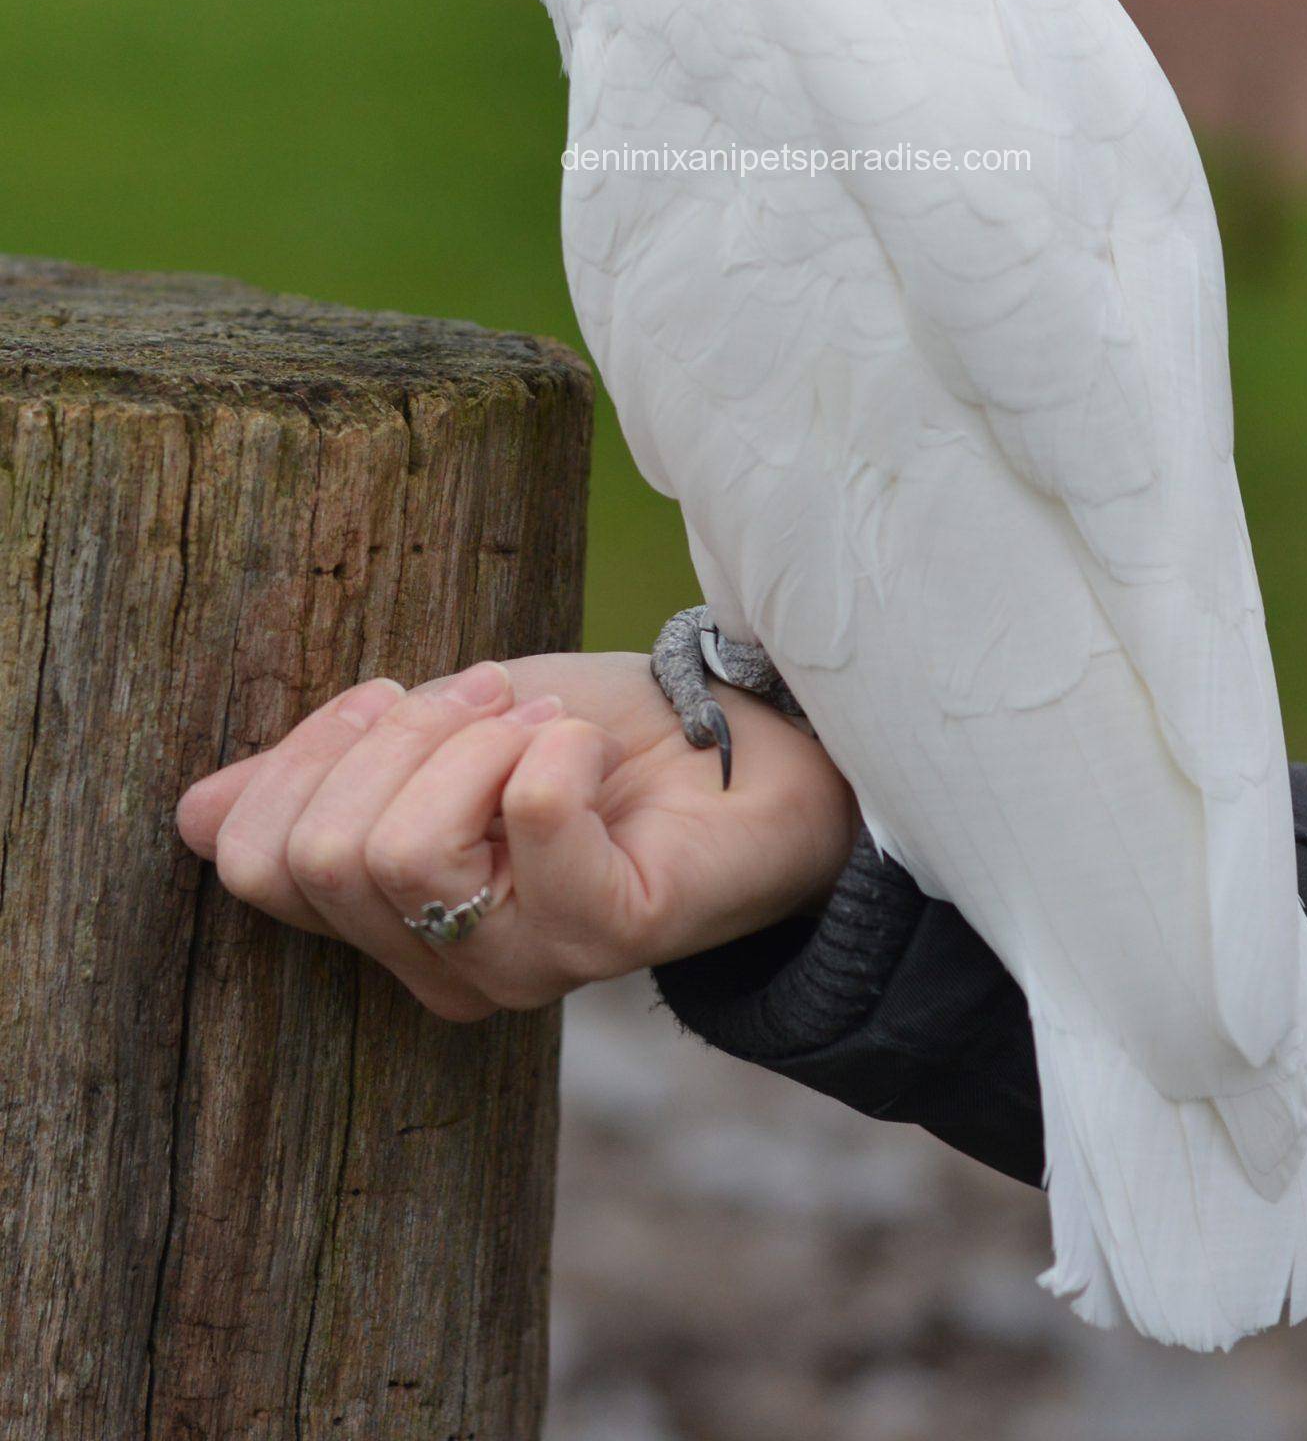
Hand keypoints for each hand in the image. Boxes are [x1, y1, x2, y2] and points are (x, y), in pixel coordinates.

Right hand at [175, 651, 858, 1023]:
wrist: (751, 746)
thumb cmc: (593, 736)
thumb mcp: (438, 732)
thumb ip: (329, 775)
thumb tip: (195, 811)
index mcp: (387, 923)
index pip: (256, 860)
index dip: (307, 755)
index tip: (395, 699)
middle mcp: (443, 970)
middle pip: (325, 854)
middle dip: (398, 737)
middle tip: (490, 702)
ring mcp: (524, 966)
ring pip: (403, 850)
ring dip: (474, 740)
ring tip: (538, 724)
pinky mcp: (610, 934)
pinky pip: (531, 822)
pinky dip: (550, 749)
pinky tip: (583, 745)